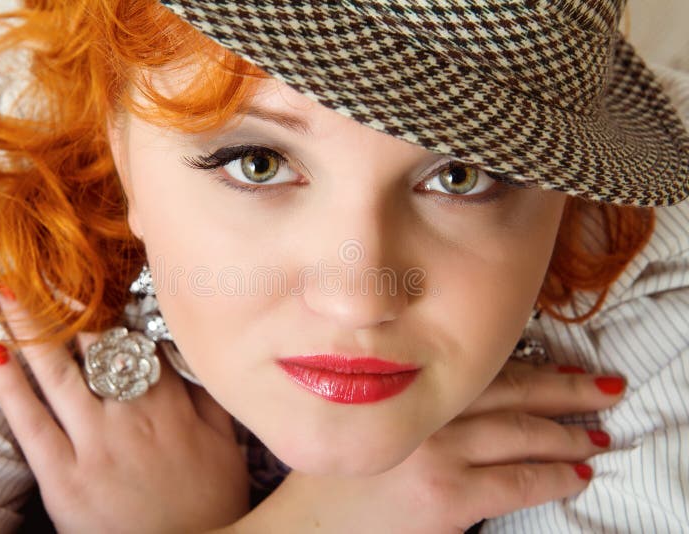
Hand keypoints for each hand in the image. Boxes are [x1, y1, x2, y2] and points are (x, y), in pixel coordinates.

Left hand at [0, 291, 248, 533]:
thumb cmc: (210, 504)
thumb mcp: (227, 446)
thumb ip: (212, 396)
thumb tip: (194, 353)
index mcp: (171, 403)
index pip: (139, 341)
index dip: (116, 308)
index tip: (98, 279)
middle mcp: (130, 414)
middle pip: (95, 346)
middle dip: (70, 303)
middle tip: (48, 267)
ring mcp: (93, 444)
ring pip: (58, 373)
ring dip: (30, 328)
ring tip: (9, 291)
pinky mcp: (63, 478)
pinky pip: (30, 424)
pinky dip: (10, 388)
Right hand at [231, 359, 624, 533]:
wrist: (305, 527)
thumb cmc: (332, 479)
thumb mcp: (368, 423)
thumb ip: (413, 404)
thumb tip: (474, 402)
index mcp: (404, 387)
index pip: (483, 368)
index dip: (531, 365)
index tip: (563, 364)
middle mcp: (424, 410)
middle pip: (513, 391)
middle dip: (567, 389)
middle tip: (604, 387)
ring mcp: (439, 454)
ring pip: (523, 433)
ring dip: (569, 433)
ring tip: (596, 433)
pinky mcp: (449, 498)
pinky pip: (520, 482)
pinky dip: (555, 476)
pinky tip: (576, 475)